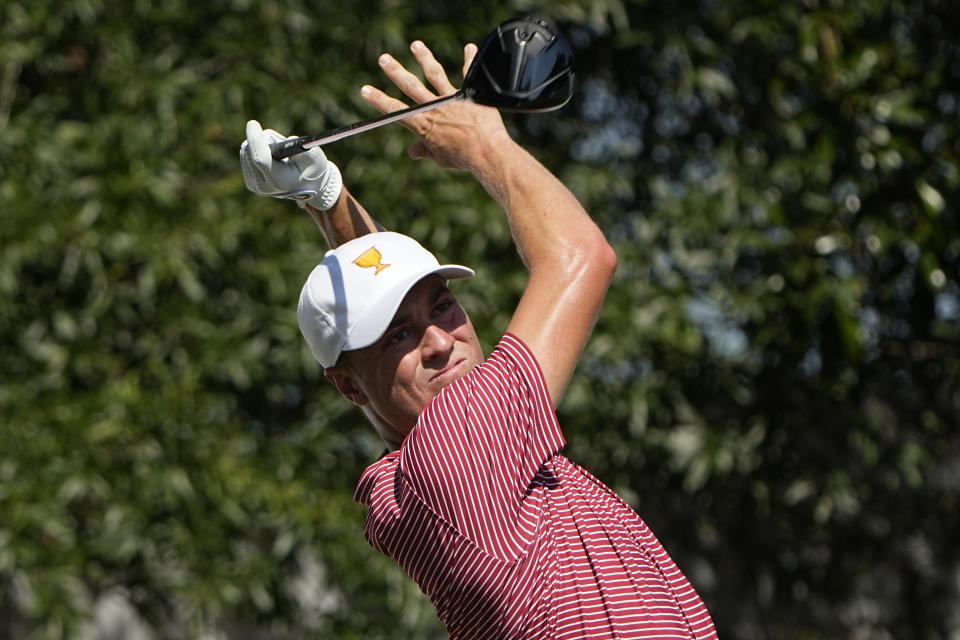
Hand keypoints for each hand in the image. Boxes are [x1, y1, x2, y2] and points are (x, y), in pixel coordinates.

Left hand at [239, 120, 342, 209]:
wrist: (308, 185)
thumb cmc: (312, 168)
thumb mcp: (313, 155)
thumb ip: (296, 146)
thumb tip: (274, 138)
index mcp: (280, 181)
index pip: (260, 159)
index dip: (255, 140)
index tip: (253, 124)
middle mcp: (263, 186)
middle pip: (249, 152)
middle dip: (262, 140)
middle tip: (278, 141)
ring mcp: (254, 185)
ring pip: (245, 151)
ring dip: (261, 144)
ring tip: (279, 153)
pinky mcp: (249, 181)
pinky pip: (244, 155)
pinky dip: (256, 150)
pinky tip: (270, 158)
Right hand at [360, 41, 512, 171]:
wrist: (487, 152)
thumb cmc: (464, 158)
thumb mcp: (440, 158)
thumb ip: (426, 150)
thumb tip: (413, 151)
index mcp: (424, 124)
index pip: (395, 110)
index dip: (378, 99)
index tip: (365, 89)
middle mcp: (434, 107)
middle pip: (410, 85)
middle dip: (395, 71)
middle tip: (384, 59)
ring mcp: (451, 98)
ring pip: (434, 73)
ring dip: (424, 58)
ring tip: (416, 45)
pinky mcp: (469, 94)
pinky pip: (468, 73)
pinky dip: (469, 60)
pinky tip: (469, 48)